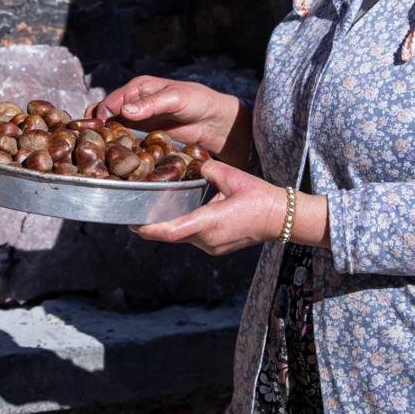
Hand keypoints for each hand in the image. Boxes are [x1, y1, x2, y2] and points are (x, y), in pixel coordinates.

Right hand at [92, 76, 248, 162]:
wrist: (215, 121)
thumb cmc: (198, 102)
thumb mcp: (175, 99)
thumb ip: (151, 104)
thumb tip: (125, 111)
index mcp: (137, 88)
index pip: (109, 102)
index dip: (100, 117)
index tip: (98, 133)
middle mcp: (133, 103)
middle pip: (104, 116)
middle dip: (97, 129)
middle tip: (96, 145)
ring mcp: (137, 121)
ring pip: (112, 130)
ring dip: (106, 140)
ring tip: (103, 154)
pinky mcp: (143, 136)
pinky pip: (125, 142)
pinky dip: (119, 148)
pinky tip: (117, 158)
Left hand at [130, 159, 293, 254]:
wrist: (282, 218)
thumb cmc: (259, 196)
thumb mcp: (232, 175)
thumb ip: (207, 168)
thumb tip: (192, 165)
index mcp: (209, 222)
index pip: (170, 231)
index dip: (148, 228)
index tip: (131, 221)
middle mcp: (208, 240)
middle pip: (171, 235)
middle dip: (151, 226)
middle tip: (133, 211)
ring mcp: (212, 247)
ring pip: (181, 237)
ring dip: (166, 227)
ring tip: (150, 211)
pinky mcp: (216, 248)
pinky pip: (192, 238)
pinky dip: (181, 227)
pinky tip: (176, 214)